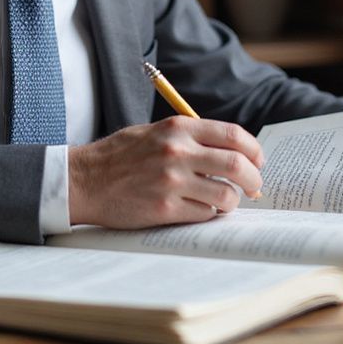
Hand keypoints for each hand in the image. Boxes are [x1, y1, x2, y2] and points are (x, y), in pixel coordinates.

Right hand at [68, 117, 263, 228]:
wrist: (85, 180)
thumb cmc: (120, 156)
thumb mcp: (155, 132)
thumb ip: (190, 137)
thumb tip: (230, 150)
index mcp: (178, 128)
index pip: (232, 135)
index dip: (253, 150)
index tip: (257, 161)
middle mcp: (177, 152)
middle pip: (236, 165)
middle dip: (253, 179)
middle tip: (254, 187)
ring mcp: (171, 181)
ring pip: (225, 195)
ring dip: (231, 201)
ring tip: (223, 202)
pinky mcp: (164, 209)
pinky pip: (204, 215)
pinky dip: (208, 214)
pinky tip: (199, 210)